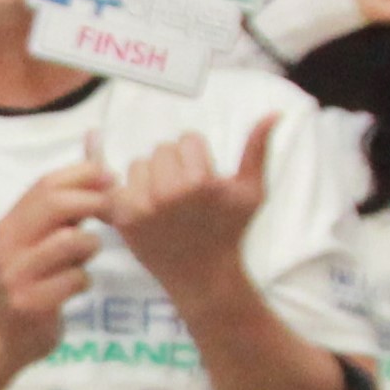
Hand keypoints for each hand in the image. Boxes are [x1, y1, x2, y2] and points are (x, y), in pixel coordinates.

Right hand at [0, 145, 113, 365]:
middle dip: (92, 202)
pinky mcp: (30, 303)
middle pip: (54, 204)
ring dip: (89, 245)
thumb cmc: (31, 282)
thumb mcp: (39, 240)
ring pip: (68, 241)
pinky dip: (84, 280)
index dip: (84, 175)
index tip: (111, 180)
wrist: (3, 338)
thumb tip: (96, 155)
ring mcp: (16, 275)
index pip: (46, 183)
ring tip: (86, 256)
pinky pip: (75, 279)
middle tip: (111, 212)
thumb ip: (66, 204)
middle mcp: (7, 244)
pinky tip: (77, 286)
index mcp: (10, 224)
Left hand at [109, 116, 279, 304]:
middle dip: (173, 165)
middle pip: (161, 149)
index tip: (203, 177)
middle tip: (184, 190)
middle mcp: (167, 192)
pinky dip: (128, 192)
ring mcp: (142, 207)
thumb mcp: (251, 192)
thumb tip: (273, 113)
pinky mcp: (123, 220)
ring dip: (150, 177)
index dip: (197, 156)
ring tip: (166, 199)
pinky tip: (142, 203)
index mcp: (199, 181)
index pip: (187, 139)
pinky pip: (116, 186)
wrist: (203, 276)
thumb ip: (257, 150)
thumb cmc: (229, 231)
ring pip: (138, 165)